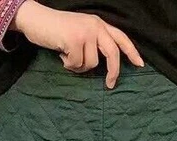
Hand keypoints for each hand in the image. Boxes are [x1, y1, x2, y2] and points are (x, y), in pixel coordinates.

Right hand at [11, 0, 143, 88]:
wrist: (36, 19)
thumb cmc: (56, 30)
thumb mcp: (80, 32)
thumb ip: (93, 43)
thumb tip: (104, 66)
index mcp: (99, 24)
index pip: (120, 38)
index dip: (131, 52)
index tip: (140, 65)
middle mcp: (95, 26)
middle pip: (113, 53)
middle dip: (113, 72)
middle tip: (109, 85)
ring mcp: (86, 32)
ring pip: (91, 64)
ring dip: (79, 67)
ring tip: (68, 57)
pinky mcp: (75, 40)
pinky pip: (77, 64)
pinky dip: (68, 65)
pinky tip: (61, 54)